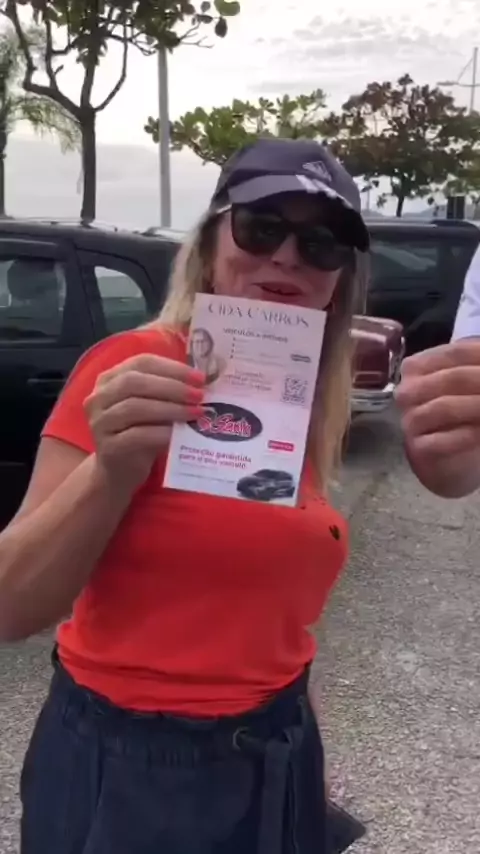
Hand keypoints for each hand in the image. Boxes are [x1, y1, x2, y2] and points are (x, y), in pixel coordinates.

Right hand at [84, 354, 204, 491]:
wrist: (119, 472)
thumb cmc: (140, 433)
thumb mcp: (152, 407)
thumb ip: (168, 392)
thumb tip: (201, 384)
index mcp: (110, 379)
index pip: (141, 362)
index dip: (172, 368)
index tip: (199, 377)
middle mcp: (98, 397)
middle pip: (135, 382)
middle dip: (172, 386)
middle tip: (199, 395)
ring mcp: (100, 423)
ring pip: (135, 407)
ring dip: (170, 408)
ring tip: (195, 413)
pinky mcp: (108, 448)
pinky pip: (136, 436)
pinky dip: (161, 432)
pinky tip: (179, 433)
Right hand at [395, 340, 479, 461]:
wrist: (455, 455)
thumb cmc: (463, 413)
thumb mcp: (469, 384)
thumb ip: (475, 366)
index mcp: (418, 366)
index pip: (457, 352)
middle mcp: (408, 391)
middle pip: (452, 378)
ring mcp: (410, 421)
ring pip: (443, 408)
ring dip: (475, 407)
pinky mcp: (417, 449)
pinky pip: (439, 441)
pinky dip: (463, 436)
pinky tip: (478, 434)